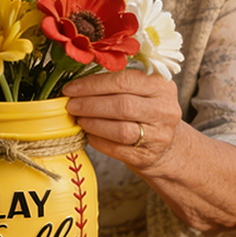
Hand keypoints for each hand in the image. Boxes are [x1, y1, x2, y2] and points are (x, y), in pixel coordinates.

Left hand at [62, 69, 181, 173]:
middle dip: (90, 105)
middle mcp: (164, 110)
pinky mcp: (148, 155)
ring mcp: (159, 135)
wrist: (165, 144)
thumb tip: (77, 82)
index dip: (92, 85)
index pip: (123, 81)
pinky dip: (98, 141)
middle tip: (71, 105)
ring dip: (93, 124)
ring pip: (120, 130)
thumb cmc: (144, 110)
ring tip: (79, 119)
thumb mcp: (141, 90)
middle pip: (121, 105)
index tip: (70, 89)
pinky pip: (118, 149)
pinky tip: (89, 134)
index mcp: (161, 85)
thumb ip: (116, 82)